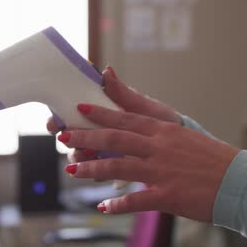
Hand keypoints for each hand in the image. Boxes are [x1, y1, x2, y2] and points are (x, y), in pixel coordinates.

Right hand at [47, 66, 181, 161]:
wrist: (189, 150)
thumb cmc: (166, 124)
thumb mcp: (149, 109)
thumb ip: (125, 95)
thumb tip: (106, 71)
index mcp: (108, 113)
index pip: (74, 112)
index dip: (60, 117)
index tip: (56, 124)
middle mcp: (104, 131)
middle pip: (74, 135)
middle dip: (69, 140)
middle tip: (70, 143)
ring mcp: (109, 151)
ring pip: (82, 155)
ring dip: (80, 157)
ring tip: (86, 159)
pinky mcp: (117, 168)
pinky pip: (98, 172)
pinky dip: (96, 173)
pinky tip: (100, 175)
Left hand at [58, 104, 239, 222]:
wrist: (239, 182)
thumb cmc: (214, 160)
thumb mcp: (187, 137)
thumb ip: (161, 135)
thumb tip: (142, 134)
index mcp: (165, 131)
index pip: (127, 118)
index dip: (102, 113)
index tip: (80, 108)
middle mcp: (160, 147)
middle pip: (116, 137)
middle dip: (87, 135)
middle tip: (63, 135)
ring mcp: (163, 170)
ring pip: (118, 166)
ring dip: (92, 168)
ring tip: (72, 170)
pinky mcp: (168, 195)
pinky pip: (136, 200)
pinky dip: (117, 205)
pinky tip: (103, 207)